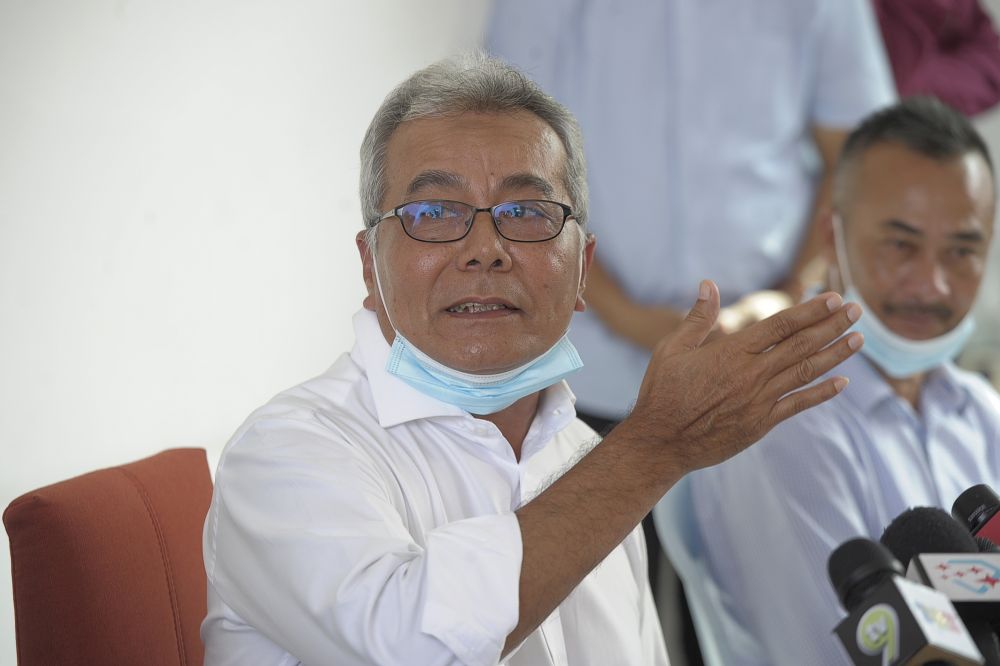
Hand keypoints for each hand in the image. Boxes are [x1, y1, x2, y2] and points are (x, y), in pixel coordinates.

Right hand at [624, 280, 861, 473]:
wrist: (662, 441)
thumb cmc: (662, 392)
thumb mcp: (672, 348)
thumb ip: (697, 317)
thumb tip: (708, 284)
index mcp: (732, 351)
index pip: (781, 324)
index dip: (810, 310)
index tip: (833, 298)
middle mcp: (752, 373)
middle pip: (801, 344)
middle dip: (832, 325)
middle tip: (857, 311)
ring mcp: (759, 399)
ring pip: (806, 371)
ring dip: (835, 354)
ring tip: (858, 339)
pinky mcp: (761, 423)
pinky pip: (798, 405)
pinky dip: (822, 393)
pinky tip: (842, 383)